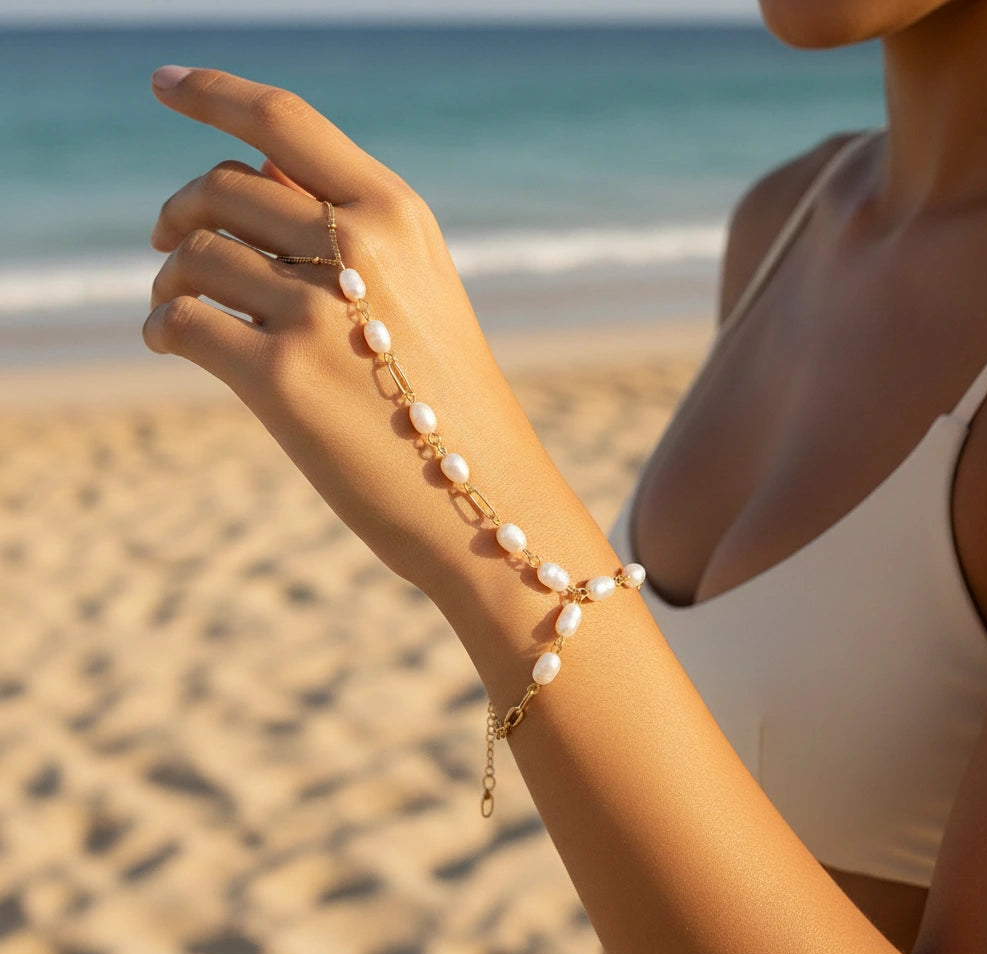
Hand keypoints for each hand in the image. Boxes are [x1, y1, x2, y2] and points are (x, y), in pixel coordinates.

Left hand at [146, 67, 549, 590]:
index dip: (213, 92)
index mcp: (397, 214)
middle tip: (168, 240)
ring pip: (196, 255)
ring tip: (177, 302)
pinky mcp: (281, 379)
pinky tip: (171, 339)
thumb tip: (247, 180)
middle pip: (223, 186)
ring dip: (170, 276)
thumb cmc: (447, 398)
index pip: (285, 119)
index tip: (162, 82)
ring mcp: (318, 312)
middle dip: (180, 210)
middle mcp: (359, 247)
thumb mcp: (419, 292)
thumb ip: (345, 231)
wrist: (484, 498)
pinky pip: (183, 321)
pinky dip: (163, 325)